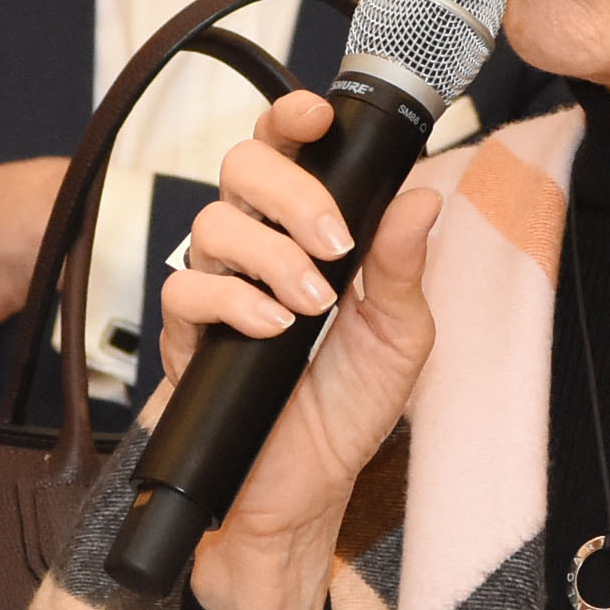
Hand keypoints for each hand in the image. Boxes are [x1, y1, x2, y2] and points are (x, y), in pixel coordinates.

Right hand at [157, 89, 443, 609]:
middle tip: (334, 242)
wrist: (302, 493)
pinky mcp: (188, 335)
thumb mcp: (399, 338)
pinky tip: (273, 330)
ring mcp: (220, 289)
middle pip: (240, 167)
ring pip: (214, 223)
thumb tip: (422, 198)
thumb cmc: (347, 412)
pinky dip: (234, 302)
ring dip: (271, 255)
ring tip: (311, 304)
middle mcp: (259, 249)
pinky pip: (186, 289)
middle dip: (289, 191)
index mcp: (309, 235)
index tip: (317, 115)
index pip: (290, 152)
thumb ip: (404, 267)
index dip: (294, 118)